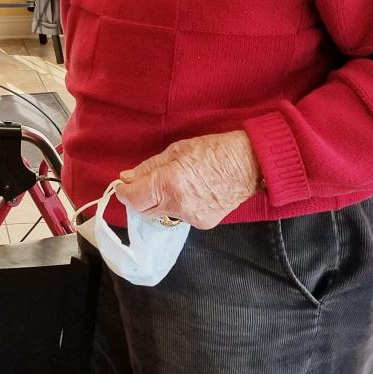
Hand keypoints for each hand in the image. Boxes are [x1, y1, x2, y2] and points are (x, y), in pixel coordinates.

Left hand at [114, 131, 260, 228]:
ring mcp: (192, 218)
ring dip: (156, 203)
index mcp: (169, 184)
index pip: (134, 199)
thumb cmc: (214, 149)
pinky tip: (185, 192)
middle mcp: (178, 206)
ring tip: (167, 185)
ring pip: (161, 216)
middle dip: (138, 199)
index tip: (122, 185)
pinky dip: (175, 207)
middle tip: (139, 185)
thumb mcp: (177, 150)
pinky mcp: (203, 224)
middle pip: (144, 212)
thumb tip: (128, 177)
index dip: (124, 192)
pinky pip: (179, 217)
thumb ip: (149, 167)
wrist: (250, 164)